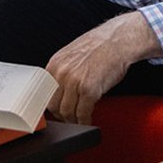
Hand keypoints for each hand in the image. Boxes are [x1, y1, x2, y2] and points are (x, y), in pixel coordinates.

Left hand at [46, 12, 160, 123]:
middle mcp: (62, 72)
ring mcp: (75, 81)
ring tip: (79, 121)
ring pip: (67, 113)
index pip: (44, 93)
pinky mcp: (89, 90)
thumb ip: (62, 71)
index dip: (52, 105)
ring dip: (74, 121)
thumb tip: (57, 91)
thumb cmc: (99, 46)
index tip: (56, 111)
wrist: (117, 40)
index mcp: (55, 63)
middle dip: (62, 115)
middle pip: (54, 106)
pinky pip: (82, 114)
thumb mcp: (72, 55)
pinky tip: (88, 120)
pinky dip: (85, 121)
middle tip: (69, 118)